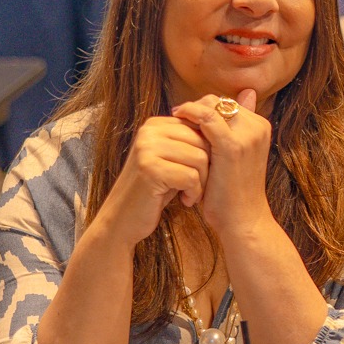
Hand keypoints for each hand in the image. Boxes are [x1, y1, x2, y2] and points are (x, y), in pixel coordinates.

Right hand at [98, 115, 210, 247]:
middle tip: (196, 186)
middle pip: (203, 141)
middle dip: (207, 167)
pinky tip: (184, 201)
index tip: (198, 170)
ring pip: (200, 158)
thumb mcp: (171, 160)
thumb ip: (187, 142)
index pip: (199, 126)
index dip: (208, 151)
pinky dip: (194, 193)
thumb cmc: (155, 190)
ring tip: (189, 193)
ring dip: (201, 182)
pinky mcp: (150, 169)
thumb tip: (220, 128)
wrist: (123, 218)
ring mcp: (147, 149)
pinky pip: (191, 177)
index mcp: (155, 124)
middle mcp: (149, 131)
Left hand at [171, 90, 272, 240]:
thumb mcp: (237, 155)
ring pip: (212, 104)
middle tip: (178, 116)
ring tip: (176, 118)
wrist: (242, 219)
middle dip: (197, 107)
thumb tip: (231, 105)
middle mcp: (258, 127)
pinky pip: (206, 118)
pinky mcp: (232, 146)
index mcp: (260, 126)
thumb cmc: (234, 190)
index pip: (227, 103)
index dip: (204, 106)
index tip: (187, 115)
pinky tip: (177, 121)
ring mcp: (248, 135)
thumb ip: (233, 129)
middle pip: (219, 101)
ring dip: (191, 109)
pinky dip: (190, 115)